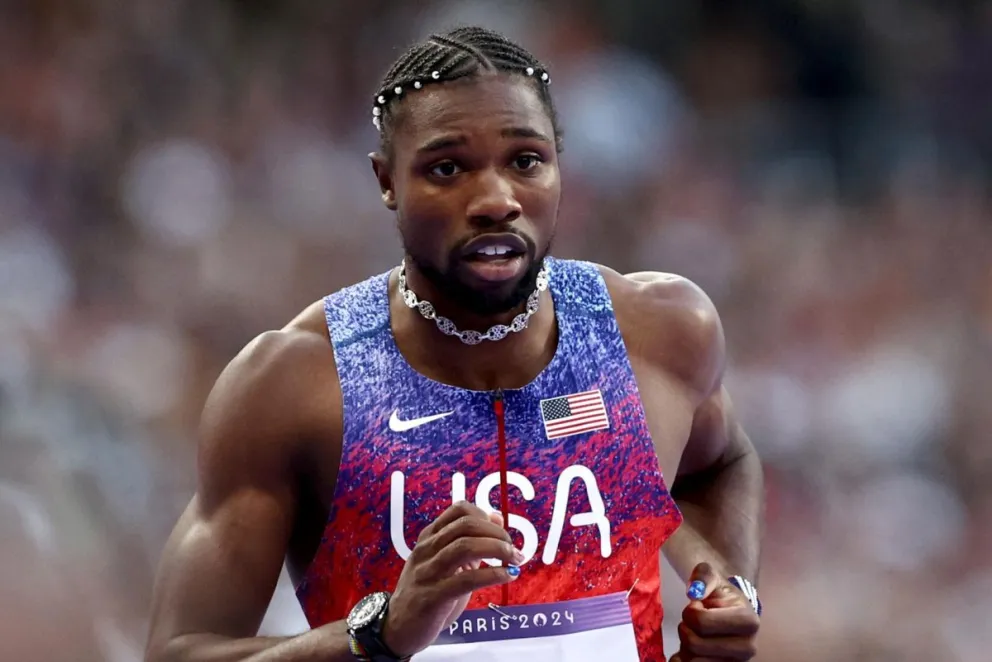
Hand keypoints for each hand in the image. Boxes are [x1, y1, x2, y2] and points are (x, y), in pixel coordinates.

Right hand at [381, 501, 523, 656]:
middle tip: (512, 547)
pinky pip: (467, 579)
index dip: (484, 516)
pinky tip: (507, 576)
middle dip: (496, 533)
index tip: (500, 529)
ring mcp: (428, 572)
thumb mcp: (444, 562)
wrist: (395, 627)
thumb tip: (497, 519)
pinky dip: (492, 574)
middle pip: (466, 526)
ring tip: (514, 559)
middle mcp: (426, 550)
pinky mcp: (433, 597)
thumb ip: (468, 541)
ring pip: (466, 547)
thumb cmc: (425, 592)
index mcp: (429, 538)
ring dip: (497, 550)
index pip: (459, 510)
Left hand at [669, 563, 759, 661]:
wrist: (730, 611)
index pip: (702, 622)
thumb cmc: (719, 593)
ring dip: (685, 646)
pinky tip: (689, 649)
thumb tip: (694, 592)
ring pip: (692, 661)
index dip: (690, 613)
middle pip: (695, 644)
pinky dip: (683, 659)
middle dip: (685, 629)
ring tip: (695, 634)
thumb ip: (702, 577)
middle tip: (691, 622)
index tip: (696, 606)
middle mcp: (747, 648)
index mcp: (748, 621)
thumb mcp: (710, 575)